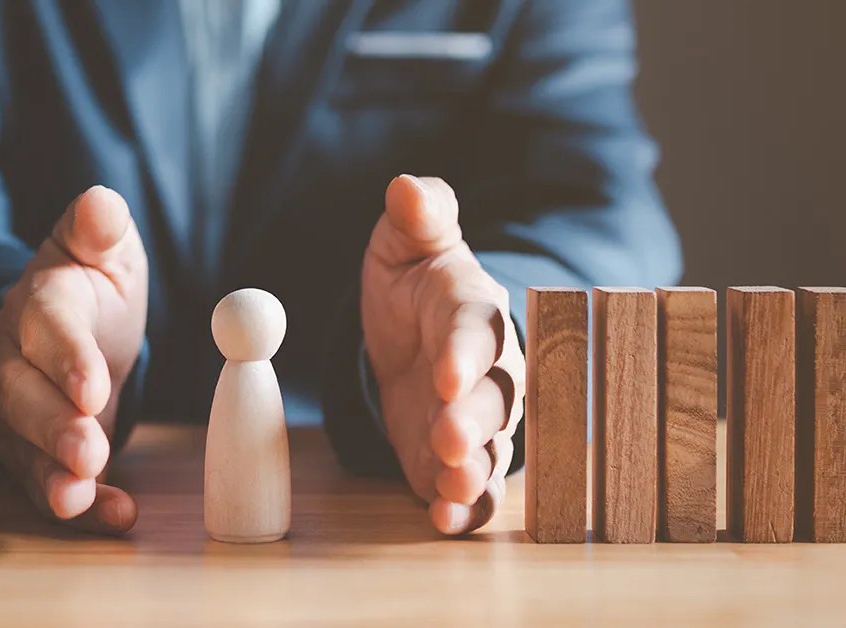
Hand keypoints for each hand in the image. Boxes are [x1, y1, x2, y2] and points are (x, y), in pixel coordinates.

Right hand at [0, 186, 147, 533]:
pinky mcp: (29, 454)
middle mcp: (14, 363)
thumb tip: (102, 202)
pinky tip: (114, 516)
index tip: (93, 385)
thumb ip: (100, 230)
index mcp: (40, 308)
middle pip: (23, 397)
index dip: (68, 357)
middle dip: (54, 427)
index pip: (47, 328)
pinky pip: (45, 483)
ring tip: (78, 497)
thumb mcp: (101, 252)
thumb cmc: (90, 288)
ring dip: (52, 476)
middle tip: (88, 452)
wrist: (66, 332)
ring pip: (23, 448)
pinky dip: (81, 505)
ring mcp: (15, 414)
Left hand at [361, 175, 524, 534]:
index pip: (475, 331)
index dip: (463, 352)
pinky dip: (461, 507)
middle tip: (448, 437)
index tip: (444, 372)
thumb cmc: (413, 284)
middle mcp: (489, 371)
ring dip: (471, 470)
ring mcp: (477, 421)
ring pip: (489, 448)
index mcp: (472, 313)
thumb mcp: (405, 244)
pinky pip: (470, 488)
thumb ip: (416, 217)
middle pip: (492, 398)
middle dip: (472, 419)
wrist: (410, 336)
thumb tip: (406, 188)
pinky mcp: (457, 459)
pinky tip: (443, 520)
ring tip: (452, 486)